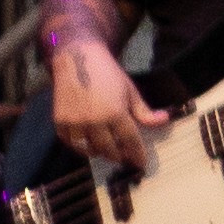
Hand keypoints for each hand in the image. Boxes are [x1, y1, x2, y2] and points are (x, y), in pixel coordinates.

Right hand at [49, 36, 155, 170]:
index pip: (130, 141)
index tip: (141, 164)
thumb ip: (144, 111)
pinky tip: (89, 144)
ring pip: (88, 149)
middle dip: (118, 156)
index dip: (137, 154)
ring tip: (108, 151)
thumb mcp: (130, 91)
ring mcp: (74, 123)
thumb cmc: (108, 74)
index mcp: (115, 113)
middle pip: (108, 149)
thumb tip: (165, 121)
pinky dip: (80, 147)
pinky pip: (70, 143)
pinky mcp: (59, 122)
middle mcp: (93, 121)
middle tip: (125, 158)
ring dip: (99, 153)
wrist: (78, 60)